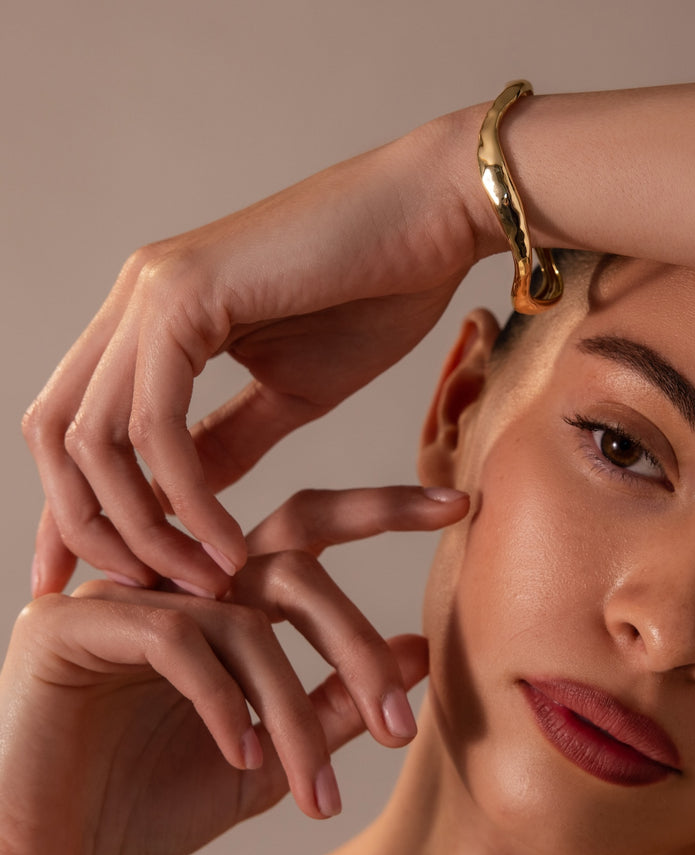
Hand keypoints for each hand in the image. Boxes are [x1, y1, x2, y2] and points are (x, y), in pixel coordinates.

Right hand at [0, 485, 466, 854]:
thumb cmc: (148, 806)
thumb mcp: (271, 756)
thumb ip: (337, 701)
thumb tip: (415, 650)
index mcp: (222, 600)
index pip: (306, 535)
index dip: (379, 510)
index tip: (458, 506)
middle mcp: (177, 581)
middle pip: (289, 563)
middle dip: (352, 639)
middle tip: (400, 724)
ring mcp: (122, 593)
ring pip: (243, 621)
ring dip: (293, 713)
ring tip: (313, 792)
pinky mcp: (72, 625)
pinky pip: (177, 639)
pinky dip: (224, 703)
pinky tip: (241, 759)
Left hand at [23, 108, 490, 597]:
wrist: (435, 217)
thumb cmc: (378, 295)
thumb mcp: (292, 392)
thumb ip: (227, 444)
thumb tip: (184, 499)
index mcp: (152, 320)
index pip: (76, 427)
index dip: (69, 510)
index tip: (80, 580)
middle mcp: (133, 301)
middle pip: (57, 436)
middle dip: (85, 528)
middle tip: (137, 595)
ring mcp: (150, 292)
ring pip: (96, 438)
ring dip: (142, 527)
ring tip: (204, 582)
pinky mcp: (185, 295)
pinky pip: (157, 423)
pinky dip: (187, 498)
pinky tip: (231, 545)